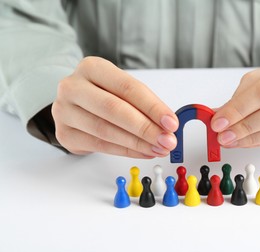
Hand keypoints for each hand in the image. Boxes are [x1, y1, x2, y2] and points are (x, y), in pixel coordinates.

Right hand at [52, 57, 178, 157]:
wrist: (72, 106)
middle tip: (167, 140)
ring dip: (138, 143)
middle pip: (115, 109)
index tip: (171, 123)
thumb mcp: (121, 90)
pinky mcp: (64, 133)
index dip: (153, 107)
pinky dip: (126, 151)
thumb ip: (143, 104)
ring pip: (106, 130)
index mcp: (92, 68)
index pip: (128, 88)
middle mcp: (73, 87)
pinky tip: (143, 152)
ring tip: (158, 149)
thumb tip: (168, 125)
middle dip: (146, 128)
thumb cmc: (103, 95)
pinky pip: (100, 145)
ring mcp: (65, 111)